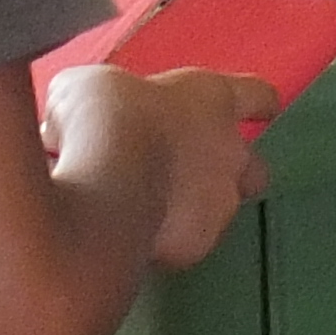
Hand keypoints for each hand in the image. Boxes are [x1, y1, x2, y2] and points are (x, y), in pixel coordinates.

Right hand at [42, 64, 273, 270]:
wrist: (108, 179)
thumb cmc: (106, 115)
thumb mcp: (88, 87)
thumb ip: (99, 101)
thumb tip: (71, 122)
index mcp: (212, 100)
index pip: (256, 95)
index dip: (258, 102)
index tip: (264, 107)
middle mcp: (228, 153)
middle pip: (255, 168)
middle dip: (233, 172)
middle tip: (195, 171)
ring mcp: (217, 206)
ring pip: (218, 211)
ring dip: (188, 209)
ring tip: (147, 207)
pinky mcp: (193, 247)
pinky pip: (181, 244)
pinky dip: (159, 240)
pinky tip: (127, 234)